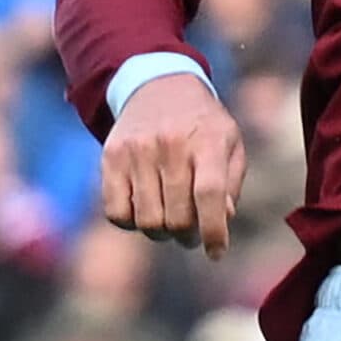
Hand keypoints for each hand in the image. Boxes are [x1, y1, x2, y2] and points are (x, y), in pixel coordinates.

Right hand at [101, 73, 247, 259]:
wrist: (160, 87)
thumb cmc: (203, 125)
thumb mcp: (230, 144)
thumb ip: (230, 183)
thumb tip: (222, 219)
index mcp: (208, 140)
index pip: (209, 194)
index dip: (214, 231)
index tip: (216, 253)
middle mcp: (170, 144)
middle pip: (176, 216)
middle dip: (187, 236)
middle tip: (192, 235)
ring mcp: (137, 150)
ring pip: (147, 221)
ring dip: (160, 233)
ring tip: (170, 223)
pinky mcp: (110, 157)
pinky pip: (116, 213)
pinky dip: (131, 223)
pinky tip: (145, 210)